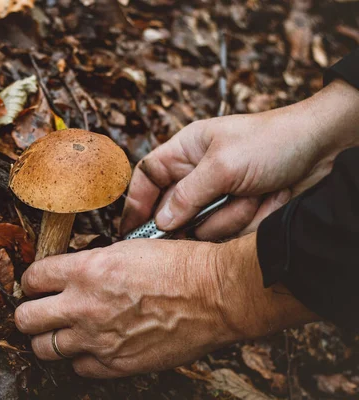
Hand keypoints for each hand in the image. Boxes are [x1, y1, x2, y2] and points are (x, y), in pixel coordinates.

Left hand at [15, 235, 315, 377]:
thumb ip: (92, 264)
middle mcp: (83, 306)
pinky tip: (92, 348)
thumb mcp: (127, 248)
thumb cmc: (178, 265)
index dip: (30, 281)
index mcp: (85, 270)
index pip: (32, 278)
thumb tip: (72, 275)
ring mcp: (97, 339)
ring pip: (44, 349)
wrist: (214, 295)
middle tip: (39, 310)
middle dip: (28, 313)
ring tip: (61, 332)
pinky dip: (81, 359)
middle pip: (25, 319)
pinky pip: (79, 369)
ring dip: (49, 339)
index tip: (37, 284)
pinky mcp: (116, 364)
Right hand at [121, 79, 358, 239]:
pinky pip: (229, 231)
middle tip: (212, 213)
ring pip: (204, 226)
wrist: (325, 149)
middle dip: (195, 216)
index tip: (130, 231)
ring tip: (255, 195)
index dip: (136, 203)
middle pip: (174, 210)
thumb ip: (187, 195)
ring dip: (231, 216)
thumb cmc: (273, 141)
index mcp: (185, 151)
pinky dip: (249, 221)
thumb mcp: (224, 166)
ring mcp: (219, 196)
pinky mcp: (239, 211)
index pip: (147, 178)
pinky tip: (267, 201)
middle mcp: (197, 175)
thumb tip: (160, 222)